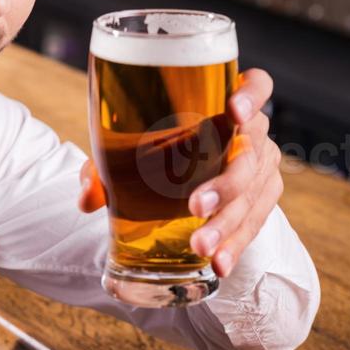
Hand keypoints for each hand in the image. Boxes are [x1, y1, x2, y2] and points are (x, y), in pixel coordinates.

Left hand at [79, 68, 281, 279]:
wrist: (184, 173)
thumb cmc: (156, 150)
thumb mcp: (128, 152)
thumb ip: (105, 168)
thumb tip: (87, 197)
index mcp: (226, 105)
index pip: (257, 86)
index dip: (252, 95)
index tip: (234, 113)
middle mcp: (252, 134)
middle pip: (251, 153)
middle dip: (226, 183)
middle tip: (195, 206)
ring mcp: (261, 168)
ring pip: (253, 195)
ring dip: (227, 224)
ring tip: (201, 247)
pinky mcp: (261, 200)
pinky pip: (255, 223)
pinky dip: (235, 245)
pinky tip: (219, 264)